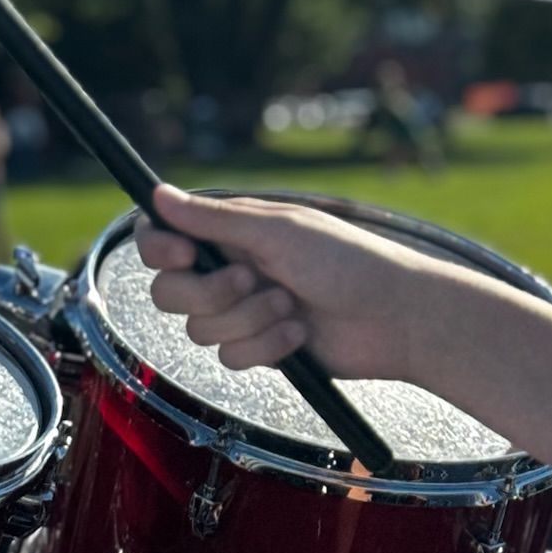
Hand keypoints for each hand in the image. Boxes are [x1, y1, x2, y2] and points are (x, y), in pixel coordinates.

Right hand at [133, 184, 444, 384]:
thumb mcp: (277, 232)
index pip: (163, 238)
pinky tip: (300, 334)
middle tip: (251, 280)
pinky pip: (231, 357)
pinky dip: (266, 346)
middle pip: (170, 292)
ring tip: (291, 306)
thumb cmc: (345, 261)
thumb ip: (214, 219)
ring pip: (200, 330)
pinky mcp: (261, 347)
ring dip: (248, 320)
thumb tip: (158, 195)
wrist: (393, 317)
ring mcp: (243, 311)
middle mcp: (229, 269)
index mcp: (231, 232)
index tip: (184, 256)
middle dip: (209, 293)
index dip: (161, 250)